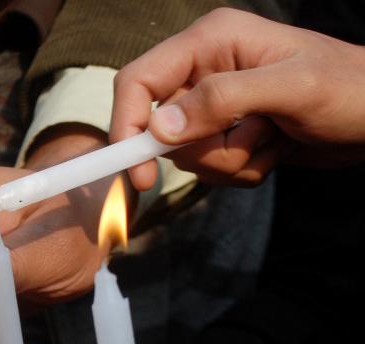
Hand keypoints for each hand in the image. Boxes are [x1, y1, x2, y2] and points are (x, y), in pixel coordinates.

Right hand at [112, 8, 364, 188]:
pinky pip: (210, 167)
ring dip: (229, 161)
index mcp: (211, 41)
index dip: (129, 126)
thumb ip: (222, 100)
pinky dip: (241, 170)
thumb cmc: (351, 89)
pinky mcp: (227, 131)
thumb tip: (160, 128)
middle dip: (203, 149)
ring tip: (272, 140)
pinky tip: (275, 149)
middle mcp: (205, 69)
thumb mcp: (290, 89)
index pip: (139, 81)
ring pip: (186, 154)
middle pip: (160, 128)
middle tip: (251, 141)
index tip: (139, 172)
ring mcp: (215, 103)